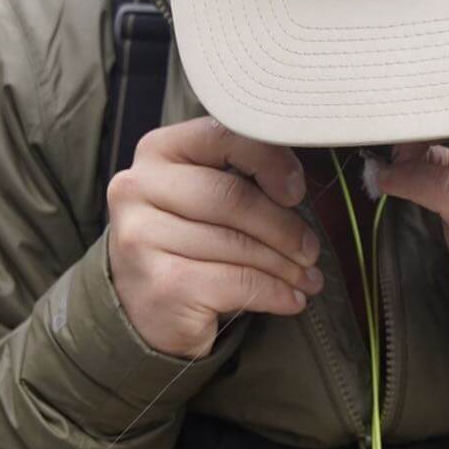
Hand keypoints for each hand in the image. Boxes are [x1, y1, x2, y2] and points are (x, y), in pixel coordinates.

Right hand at [106, 118, 322, 357]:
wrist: (146, 311)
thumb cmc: (186, 246)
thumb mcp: (204, 199)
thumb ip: (239, 177)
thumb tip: (296, 189)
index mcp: (156, 151)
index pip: (223, 136)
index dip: (271, 161)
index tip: (296, 192)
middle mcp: (138, 188)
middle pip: (232, 197)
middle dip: (284, 227)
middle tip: (311, 250)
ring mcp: (143, 238)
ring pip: (239, 245)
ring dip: (286, 266)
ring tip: (308, 279)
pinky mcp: (162, 285)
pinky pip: (239, 283)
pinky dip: (276, 293)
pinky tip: (292, 299)